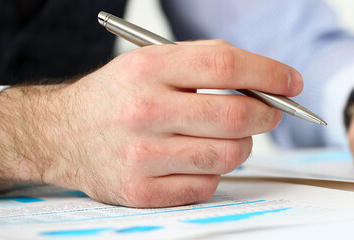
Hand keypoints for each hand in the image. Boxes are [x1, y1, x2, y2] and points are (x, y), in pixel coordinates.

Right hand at [0, 40, 301, 206]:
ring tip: (228, 136)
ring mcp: (142, 155)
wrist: (61, 134)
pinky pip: (208, 184)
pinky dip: (215, 172)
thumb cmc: (119, 97)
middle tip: (272, 112)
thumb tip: (270, 84)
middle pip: (236, 116)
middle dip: (268, 114)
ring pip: (230, 154)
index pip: (225, 65)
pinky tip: (197, 159)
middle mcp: (143, 111)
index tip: (292, 82)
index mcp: (148, 69)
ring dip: (243, 145)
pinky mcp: (141, 191)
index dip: (269, 73)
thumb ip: (208, 66)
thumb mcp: (152, 63)